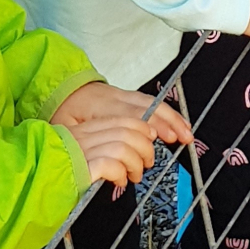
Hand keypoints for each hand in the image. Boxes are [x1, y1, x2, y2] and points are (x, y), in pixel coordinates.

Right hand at [52, 112, 158, 188]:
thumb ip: (91, 150)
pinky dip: (121, 172)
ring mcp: (81, 150)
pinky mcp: (80, 167)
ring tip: (134, 176)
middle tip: (145, 164)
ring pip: (124, 144)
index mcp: (82, 131)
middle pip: (128, 129)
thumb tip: (121, 157)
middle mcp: (83, 136)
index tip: (148, 141)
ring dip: (136, 161)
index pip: (121, 119)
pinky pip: (111, 163)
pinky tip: (118, 181)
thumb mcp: (69, 154)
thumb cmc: (43, 172)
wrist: (19, 179)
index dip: (141, 128)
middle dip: (145, 147)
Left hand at [53, 80, 191, 149]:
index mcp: (99, 107)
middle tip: (182, 138)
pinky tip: (178, 124)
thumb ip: (77, 142)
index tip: (156, 138)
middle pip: (146, 107)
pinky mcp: (130, 97)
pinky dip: (168, 113)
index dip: (143, 125)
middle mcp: (115, 98)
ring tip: (186, 134)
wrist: (65, 87)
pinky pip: (153, 103)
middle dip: (166, 122)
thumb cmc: (64, 111)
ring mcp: (125, 95)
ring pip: (153, 103)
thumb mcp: (63, 127)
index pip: (125, 115)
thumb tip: (90, 161)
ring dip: (172, 117)